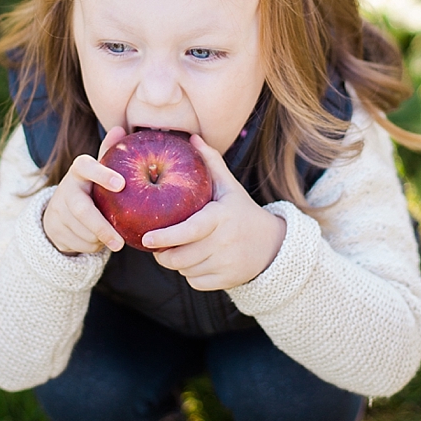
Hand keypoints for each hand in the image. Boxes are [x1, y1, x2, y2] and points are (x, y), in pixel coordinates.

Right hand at [41, 125, 127, 255]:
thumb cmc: (92, 187)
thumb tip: (120, 129)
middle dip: (101, 227)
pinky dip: (92, 247)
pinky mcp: (54, 229)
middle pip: (81, 210)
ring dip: (99, 239)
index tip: (122, 185)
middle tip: (120, 243)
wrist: (63, 211)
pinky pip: (78, 244)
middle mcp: (66, 188)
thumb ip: (110, 152)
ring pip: (81, 231)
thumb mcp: (100, 170)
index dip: (102, 174)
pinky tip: (98, 243)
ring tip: (113, 239)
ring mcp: (57, 210)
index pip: (87, 167)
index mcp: (79, 170)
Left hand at [139, 134, 286, 291]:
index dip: (166, 236)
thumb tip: (192, 138)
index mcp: (221, 218)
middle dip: (163, 253)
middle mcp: (225, 242)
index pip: (189, 230)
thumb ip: (211, 163)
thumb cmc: (242, 212)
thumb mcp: (229, 187)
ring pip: (185, 270)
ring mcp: (227, 263)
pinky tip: (196, 262)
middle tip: (156, 244)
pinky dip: (191, 274)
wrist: (273, 245)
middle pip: (181, 255)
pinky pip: (195, 281)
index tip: (147, 238)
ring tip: (178, 250)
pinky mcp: (227, 281)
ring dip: (177, 263)